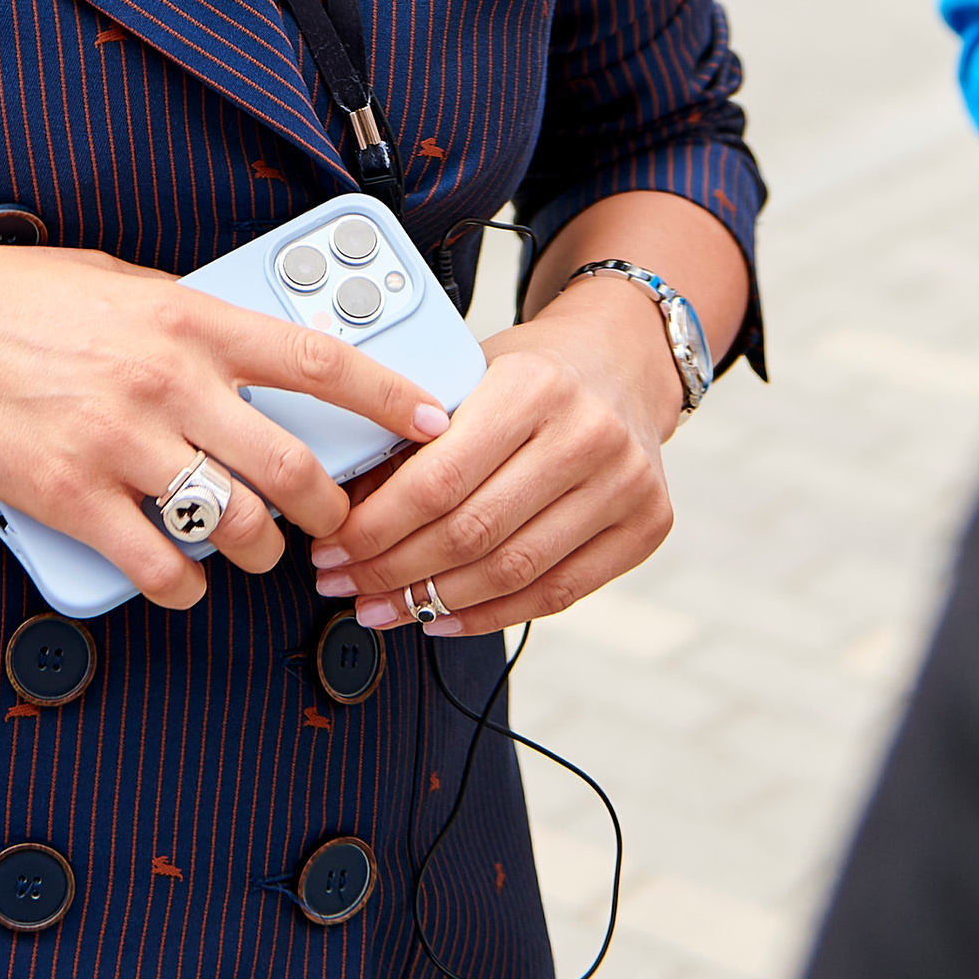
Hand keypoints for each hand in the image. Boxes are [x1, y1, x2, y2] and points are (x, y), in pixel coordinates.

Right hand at [0, 233, 452, 610]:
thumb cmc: (7, 298)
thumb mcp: (115, 280)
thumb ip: (183, 317)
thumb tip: (239, 352)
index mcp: (184, 316)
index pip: (315, 358)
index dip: (387, 396)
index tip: (433, 420)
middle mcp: (165, 380)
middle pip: (291, 467)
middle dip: (331, 510)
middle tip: (335, 523)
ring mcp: (119, 445)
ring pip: (236, 526)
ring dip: (261, 554)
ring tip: (257, 553)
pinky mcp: (70, 501)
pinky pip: (160, 567)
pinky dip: (183, 587)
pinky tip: (182, 579)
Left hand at [308, 279, 680, 634]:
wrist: (622, 361)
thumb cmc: (532, 371)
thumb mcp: (469, 372)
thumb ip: (414, 434)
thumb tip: (343, 510)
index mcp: (532, 385)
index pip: (439, 478)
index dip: (376, 526)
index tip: (332, 549)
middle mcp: (587, 434)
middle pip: (472, 532)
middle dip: (394, 570)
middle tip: (345, 586)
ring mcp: (625, 483)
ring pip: (511, 572)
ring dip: (434, 602)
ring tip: (382, 609)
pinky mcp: (647, 525)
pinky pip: (557, 593)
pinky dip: (491, 615)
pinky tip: (442, 618)